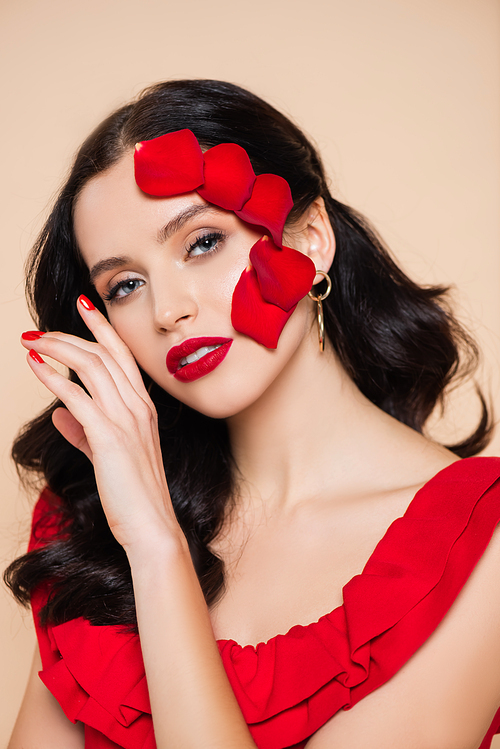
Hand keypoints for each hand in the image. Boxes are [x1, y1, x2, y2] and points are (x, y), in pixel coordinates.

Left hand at [21, 296, 181, 552]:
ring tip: (30, 342)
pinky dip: (53, 378)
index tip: (84, 306)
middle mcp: (138, 407)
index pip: (122, 356)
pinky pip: (77, 396)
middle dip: (68, 335)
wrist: (151, 526)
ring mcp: (127, 420)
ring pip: (91, 367)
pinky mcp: (110, 437)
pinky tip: (35, 367)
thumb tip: (61, 413)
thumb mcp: (107, 455)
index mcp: (142, 407)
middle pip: (102, 355)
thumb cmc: (133, 493)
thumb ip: (85, 431)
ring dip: (56, 349)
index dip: (102, 328)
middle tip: (37, 331)